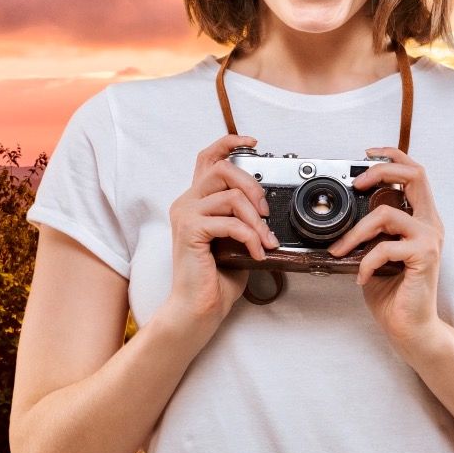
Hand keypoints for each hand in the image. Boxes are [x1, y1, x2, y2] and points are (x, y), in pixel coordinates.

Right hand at [156, 134, 279, 341]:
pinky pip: (230, 222)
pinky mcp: (190, 231)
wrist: (199, 309)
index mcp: (196, 201)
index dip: (229, 143)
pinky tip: (256, 252)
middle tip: (267, 213)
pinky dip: (250, 237)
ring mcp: (186, 215)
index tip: (253, 143)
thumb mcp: (236, 240)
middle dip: (254, 187)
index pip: (208, 158)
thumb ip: (243, 217)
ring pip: (231, 196)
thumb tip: (267, 207)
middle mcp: (187, 202)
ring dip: (257, 220)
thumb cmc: (215, 279)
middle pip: (223, 169)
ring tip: (265, 240)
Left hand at [324, 146, 444, 350]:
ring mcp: (429, 239)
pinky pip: (385, 247)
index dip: (392, 156)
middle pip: (415, 174)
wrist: (410, 328)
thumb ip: (370, 235)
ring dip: (356, 231)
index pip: (414, 173)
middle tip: (356, 183)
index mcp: (421, 219)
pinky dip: (365, 261)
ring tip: (342, 250)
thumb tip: (343, 221)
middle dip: (381, 171)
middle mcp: (429, 224)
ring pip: (387, 214)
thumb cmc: (394, 294)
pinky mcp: (425, 256)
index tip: (368, 153)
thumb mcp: (376, 256)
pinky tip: (361, 277)